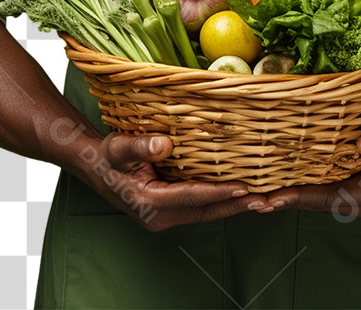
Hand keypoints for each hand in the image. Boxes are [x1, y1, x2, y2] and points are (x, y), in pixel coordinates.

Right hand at [73, 131, 269, 230]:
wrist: (94, 167)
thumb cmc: (107, 157)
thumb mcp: (119, 148)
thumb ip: (141, 147)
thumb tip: (164, 144)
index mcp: (150, 203)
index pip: (192, 197)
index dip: (219, 191)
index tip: (244, 186)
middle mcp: (160, 216)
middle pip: (206, 211)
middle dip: (236, 205)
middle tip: (266, 198)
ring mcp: (166, 216)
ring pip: (206, 212)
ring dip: (233, 205)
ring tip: (262, 198)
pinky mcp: (170, 210)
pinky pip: (200, 207)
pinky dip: (221, 201)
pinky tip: (239, 193)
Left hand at [253, 115, 360, 220]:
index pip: (327, 199)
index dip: (297, 197)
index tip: (269, 198)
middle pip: (316, 202)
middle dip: (283, 199)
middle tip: (247, 198)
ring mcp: (358, 194)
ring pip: (317, 196)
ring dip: (288, 193)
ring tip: (253, 192)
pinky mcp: (355, 184)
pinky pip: (324, 186)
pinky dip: (302, 183)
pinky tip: (282, 177)